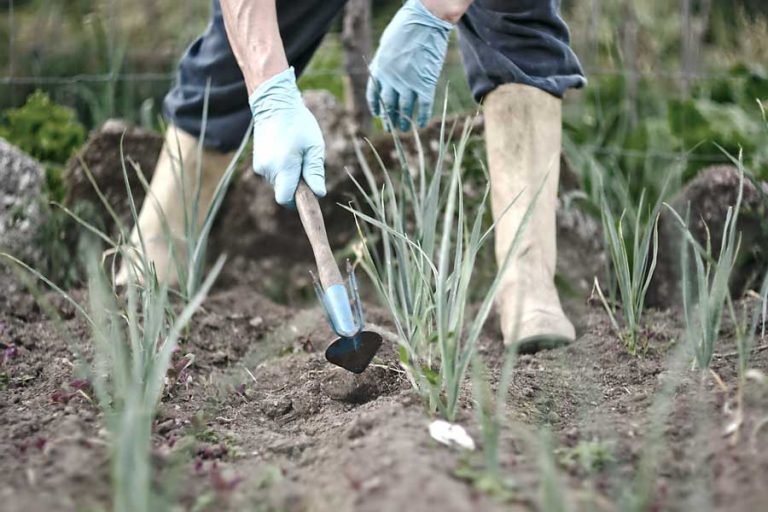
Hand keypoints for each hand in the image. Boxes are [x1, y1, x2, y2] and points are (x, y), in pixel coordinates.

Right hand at [250, 67, 325, 207]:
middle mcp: (267, 169)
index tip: (308, 194)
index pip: (285, 199)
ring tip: (296, 153)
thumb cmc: (299, 123)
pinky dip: (281, 169)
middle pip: (283, 192)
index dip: (297, 202)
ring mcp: (259, 166)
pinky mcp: (257, 162)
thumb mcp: (314, 146)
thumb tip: (318, 194)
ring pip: (278, 183)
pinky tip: (287, 152)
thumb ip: (315, 172)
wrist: (274, 104)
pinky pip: (272, 174)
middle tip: (306, 164)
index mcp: (283, 167)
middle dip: (296, 186)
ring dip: (289, 176)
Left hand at [366, 0, 453, 131]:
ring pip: (405, 109)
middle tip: (390, 128)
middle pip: (389, 105)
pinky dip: (423, 116)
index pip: (374, 95)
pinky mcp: (425, 84)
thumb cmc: (405, 27)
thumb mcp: (387, 44)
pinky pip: (423, 106)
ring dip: (404, 122)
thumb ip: (385, 61)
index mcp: (379, 69)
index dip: (376, 106)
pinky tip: (422, 124)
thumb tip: (385, 72)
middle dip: (389, 119)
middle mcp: (391, 80)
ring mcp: (408, 83)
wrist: (425, 21)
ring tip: (404, 129)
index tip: (379, 115)